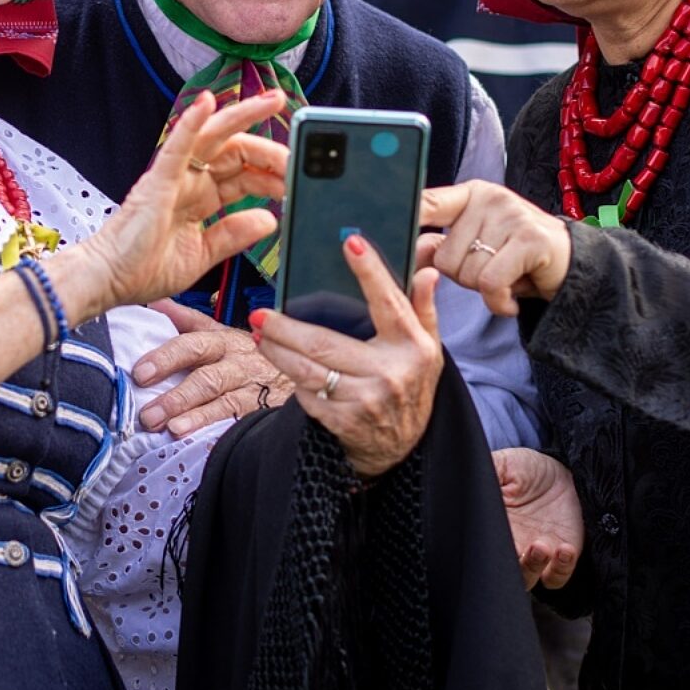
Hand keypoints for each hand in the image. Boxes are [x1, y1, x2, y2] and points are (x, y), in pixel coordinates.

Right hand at [81, 90, 287, 309]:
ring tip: (272, 100)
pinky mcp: (158, 180)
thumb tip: (269, 220)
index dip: (272, 175)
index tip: (296, 180)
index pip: (244, 175)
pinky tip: (208, 103)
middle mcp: (189, 181)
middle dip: (270, 149)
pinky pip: (177, 145)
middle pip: (237, 152)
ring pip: (214, 136)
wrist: (108, 282)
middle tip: (300, 151)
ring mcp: (174, 176)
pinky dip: (191, 122)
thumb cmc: (143, 269)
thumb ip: (233, 235)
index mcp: (200, 198)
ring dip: (243, 115)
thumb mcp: (203, 256)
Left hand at [134, 299, 293, 435]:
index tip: (141, 372)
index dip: (167, 358)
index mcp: (224, 341)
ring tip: (171, 429)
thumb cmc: (249, 355)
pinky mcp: (262, 413)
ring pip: (223, 402)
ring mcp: (252, 390)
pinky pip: (241, 421)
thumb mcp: (222, 333)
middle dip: (177, 396)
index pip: (193, 345)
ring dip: (195, 417)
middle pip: (207, 378)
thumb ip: (188, 321)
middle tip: (149, 414)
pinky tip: (201, 440)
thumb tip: (156, 304)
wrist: (299, 371)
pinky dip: (220, 431)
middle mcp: (239, 364)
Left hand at [251, 235, 442, 478]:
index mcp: (413, 346)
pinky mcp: (345, 422)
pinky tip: (282, 365)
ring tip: (261, 334)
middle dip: (286, 327)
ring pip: (307, 371)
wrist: (402, 448)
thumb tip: (426, 271)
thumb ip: (423, 308)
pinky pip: (308, 396)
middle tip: (261, 313)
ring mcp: (366, 400)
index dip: (370, 271)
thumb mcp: (428, 348)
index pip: (389, 302)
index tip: (351, 242)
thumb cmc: (411, 384)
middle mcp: (390, 373)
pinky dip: (293, 381)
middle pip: (325, 342)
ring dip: (277, 352)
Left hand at [418, 180, 571, 313]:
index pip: (428, 202)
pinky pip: (490, 282)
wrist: (570, 266)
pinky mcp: (530, 240)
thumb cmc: (514, 257)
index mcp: (470, 195)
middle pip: (445, 256)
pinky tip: (510, 300)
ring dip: (483, 291)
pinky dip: (498, 302)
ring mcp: (512, 216)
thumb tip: (408, 254)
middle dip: (463, 277)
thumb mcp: (475, 247)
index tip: (376, 222)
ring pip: (466, 273)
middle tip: (490, 273)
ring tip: (505, 280)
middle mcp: (490, 199)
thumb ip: (440, 246)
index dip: (404, 214)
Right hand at [493, 447, 582, 590]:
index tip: (490, 538)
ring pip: (526, 579)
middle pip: (498, 571)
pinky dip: (560, 569)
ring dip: (531, 568)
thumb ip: (484, 474)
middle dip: (506, 565)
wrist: (561, 470)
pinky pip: (557, 576)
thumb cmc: (525, 468)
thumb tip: (459, 484)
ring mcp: (533, 554)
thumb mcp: (502, 464)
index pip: (481, 548)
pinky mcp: (560, 556)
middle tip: (515, 548)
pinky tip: (564, 550)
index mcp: (491, 526)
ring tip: (541, 547)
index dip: (483, 549)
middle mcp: (510, 545)